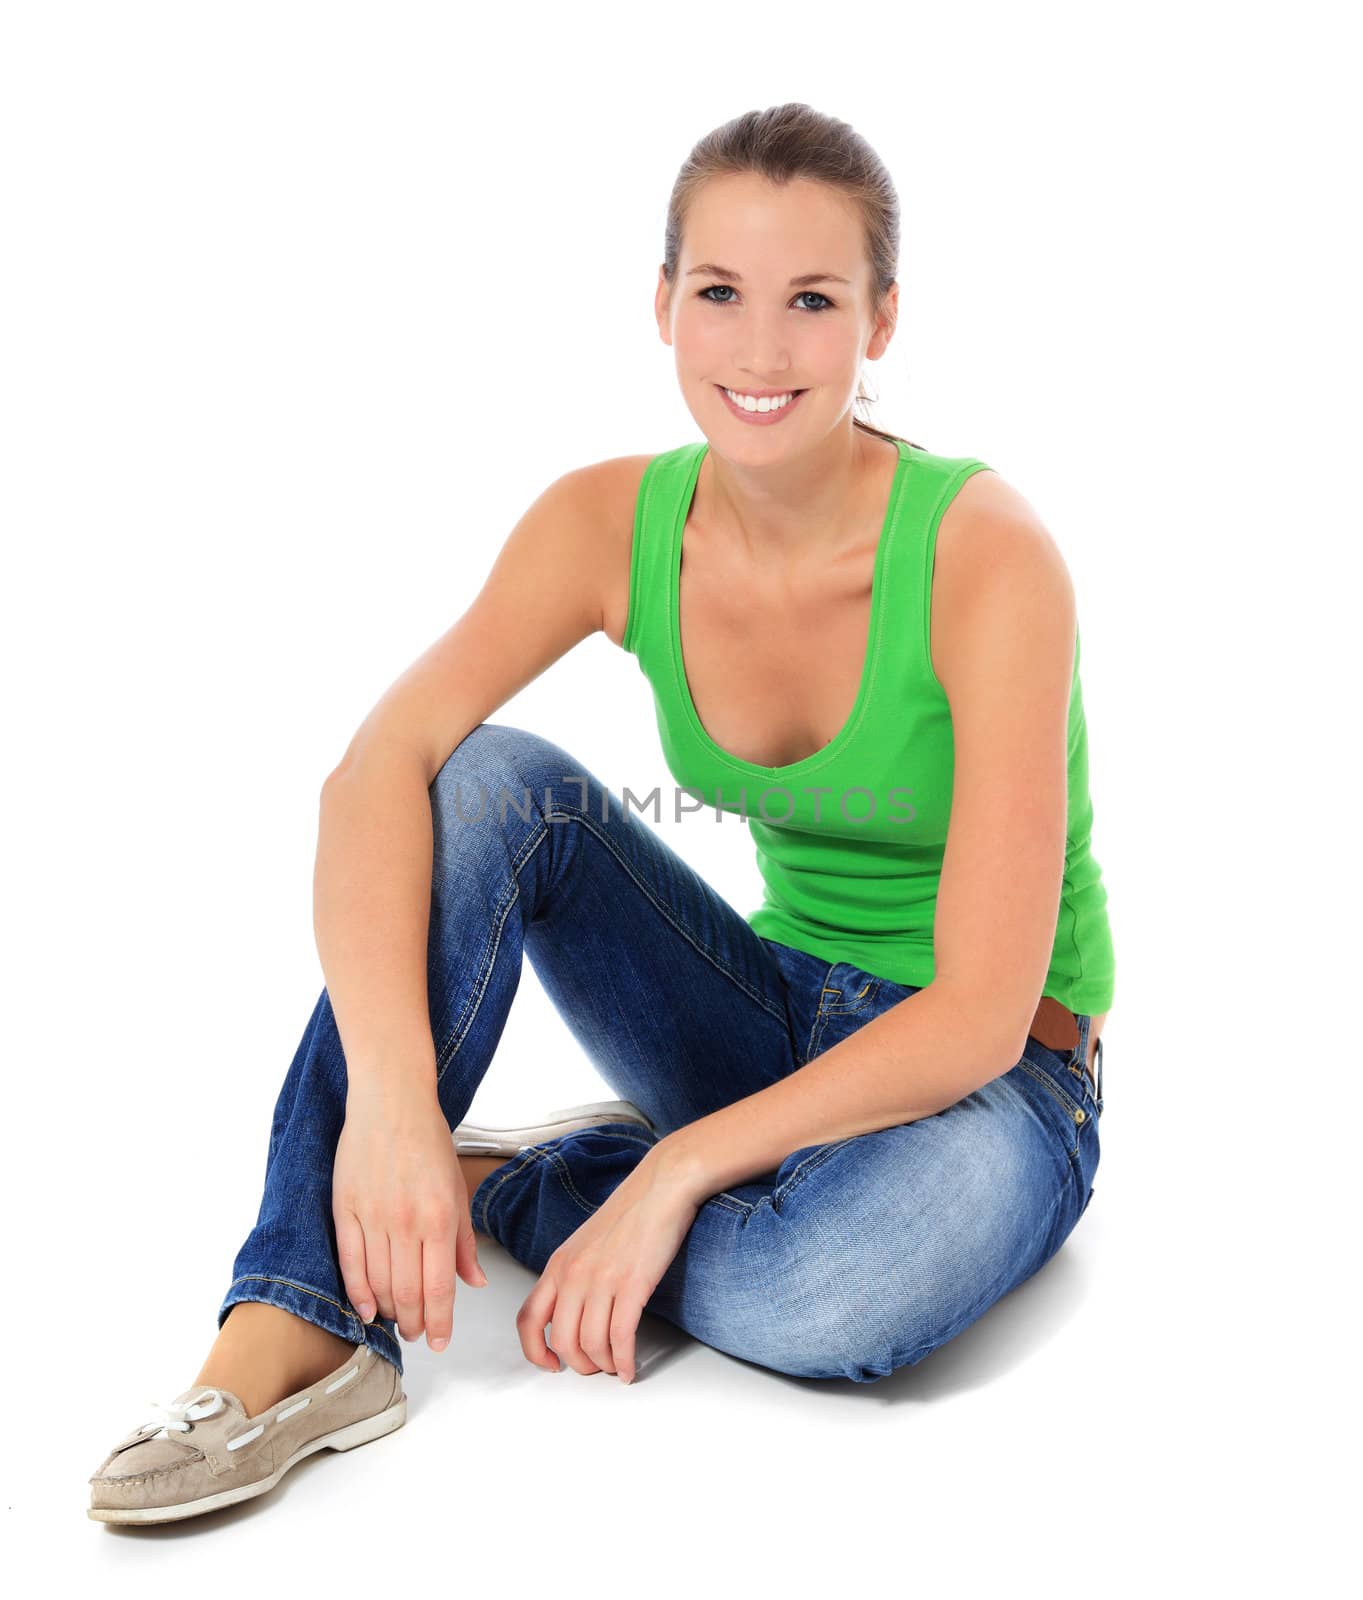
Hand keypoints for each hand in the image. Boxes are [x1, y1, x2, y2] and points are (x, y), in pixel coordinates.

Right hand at [333, 1083, 486, 1351]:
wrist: (391, 1101)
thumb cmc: (429, 1141)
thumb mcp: (458, 1188)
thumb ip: (464, 1240)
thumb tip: (475, 1282)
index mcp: (440, 1216)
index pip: (440, 1286)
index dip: (440, 1321)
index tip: (440, 1341)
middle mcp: (406, 1221)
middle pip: (407, 1291)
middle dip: (416, 1321)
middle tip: (419, 1334)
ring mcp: (372, 1216)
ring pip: (378, 1282)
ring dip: (389, 1310)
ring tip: (397, 1321)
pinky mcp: (344, 1209)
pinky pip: (350, 1262)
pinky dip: (357, 1291)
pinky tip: (366, 1308)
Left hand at [516, 1150, 699, 1383]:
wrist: (661, 1187)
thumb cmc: (630, 1212)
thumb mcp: (585, 1243)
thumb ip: (573, 1275)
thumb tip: (572, 1312)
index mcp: (558, 1264)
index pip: (528, 1319)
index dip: (534, 1351)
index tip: (550, 1364)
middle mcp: (574, 1274)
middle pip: (562, 1341)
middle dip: (578, 1365)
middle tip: (592, 1369)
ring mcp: (602, 1280)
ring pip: (591, 1344)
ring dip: (603, 1365)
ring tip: (613, 1367)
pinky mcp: (633, 1285)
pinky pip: (621, 1337)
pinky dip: (624, 1361)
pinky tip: (629, 1368)